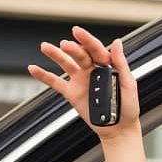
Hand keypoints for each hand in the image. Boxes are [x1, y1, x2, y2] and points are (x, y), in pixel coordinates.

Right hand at [27, 26, 139, 140]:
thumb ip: (121, 64)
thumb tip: (117, 43)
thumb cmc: (128, 108)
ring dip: (55, 55)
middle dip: (72, 48)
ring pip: (66, 64)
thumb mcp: (128, 84)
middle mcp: (92, 70)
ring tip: (45, 47)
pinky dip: (44, 76)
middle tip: (64, 44)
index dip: (87, 40)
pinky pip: (55, 82)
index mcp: (107, 66)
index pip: (96, 49)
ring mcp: (81, 80)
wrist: (119, 129)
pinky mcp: (72, 93)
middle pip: (80, 54)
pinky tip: (33, 68)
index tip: (77, 32)